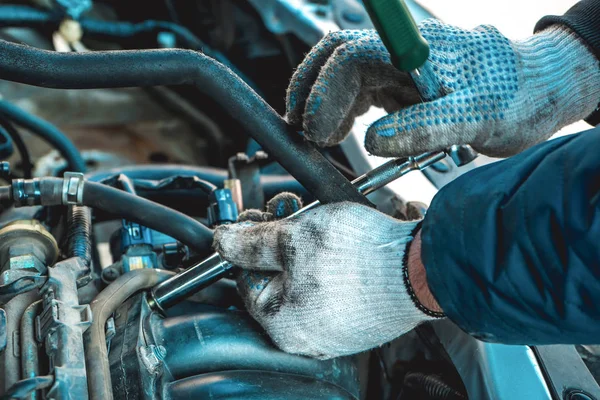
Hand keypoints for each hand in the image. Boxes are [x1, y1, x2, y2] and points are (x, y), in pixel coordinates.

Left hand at [213, 195, 440, 358]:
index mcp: (281, 324)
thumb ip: (250, 242)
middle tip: (291, 214)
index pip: (247, 280)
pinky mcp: (360, 325)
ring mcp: (336, 333)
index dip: (250, 245)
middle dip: (280, 244)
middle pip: (278, 282)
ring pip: (306, 285)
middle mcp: (306, 337)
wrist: (420, 270)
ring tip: (319, 225)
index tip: (259, 221)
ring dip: (306, 252)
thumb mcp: (292, 237)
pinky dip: (331, 269)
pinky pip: (332, 295)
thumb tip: (222, 242)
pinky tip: (342, 248)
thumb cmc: (358, 258)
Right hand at [286, 19, 599, 157]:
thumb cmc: (517, 96)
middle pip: (336, 59)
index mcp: (415, 50)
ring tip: (321, 138)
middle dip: (312, 93)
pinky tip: (342, 132)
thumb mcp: (478, 116)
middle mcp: (401, 53)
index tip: (314, 128)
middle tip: (303, 133)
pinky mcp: (402, 83)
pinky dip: (342, 110)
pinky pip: (361, 90)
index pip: (350, 57)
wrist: (539, 89)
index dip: (324, 92)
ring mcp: (399, 67)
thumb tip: (375, 139)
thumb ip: (426, 126)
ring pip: (343, 74)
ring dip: (323, 103)